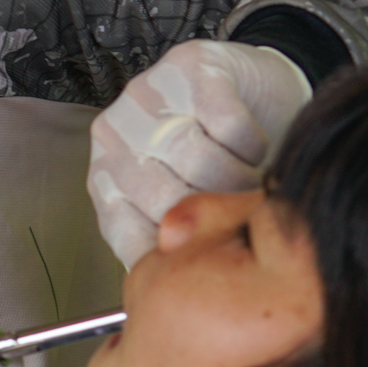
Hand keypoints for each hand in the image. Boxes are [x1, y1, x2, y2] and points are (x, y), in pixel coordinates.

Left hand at [88, 39, 311, 266]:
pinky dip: (252, 144)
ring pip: (198, 161)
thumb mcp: (189, 211)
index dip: (181, 247)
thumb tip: (168, 300)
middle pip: (165, 196)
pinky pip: (226, 124)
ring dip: (239, 179)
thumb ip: (174, 246)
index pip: (129, 232)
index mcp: (106, 179)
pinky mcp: (188, 66)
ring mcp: (146, 95)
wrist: (260, 90)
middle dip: (216, 212)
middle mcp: (115, 134)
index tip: (214, 252)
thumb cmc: (222, 158)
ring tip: (251, 180)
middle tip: (242, 214)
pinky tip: (252, 145)